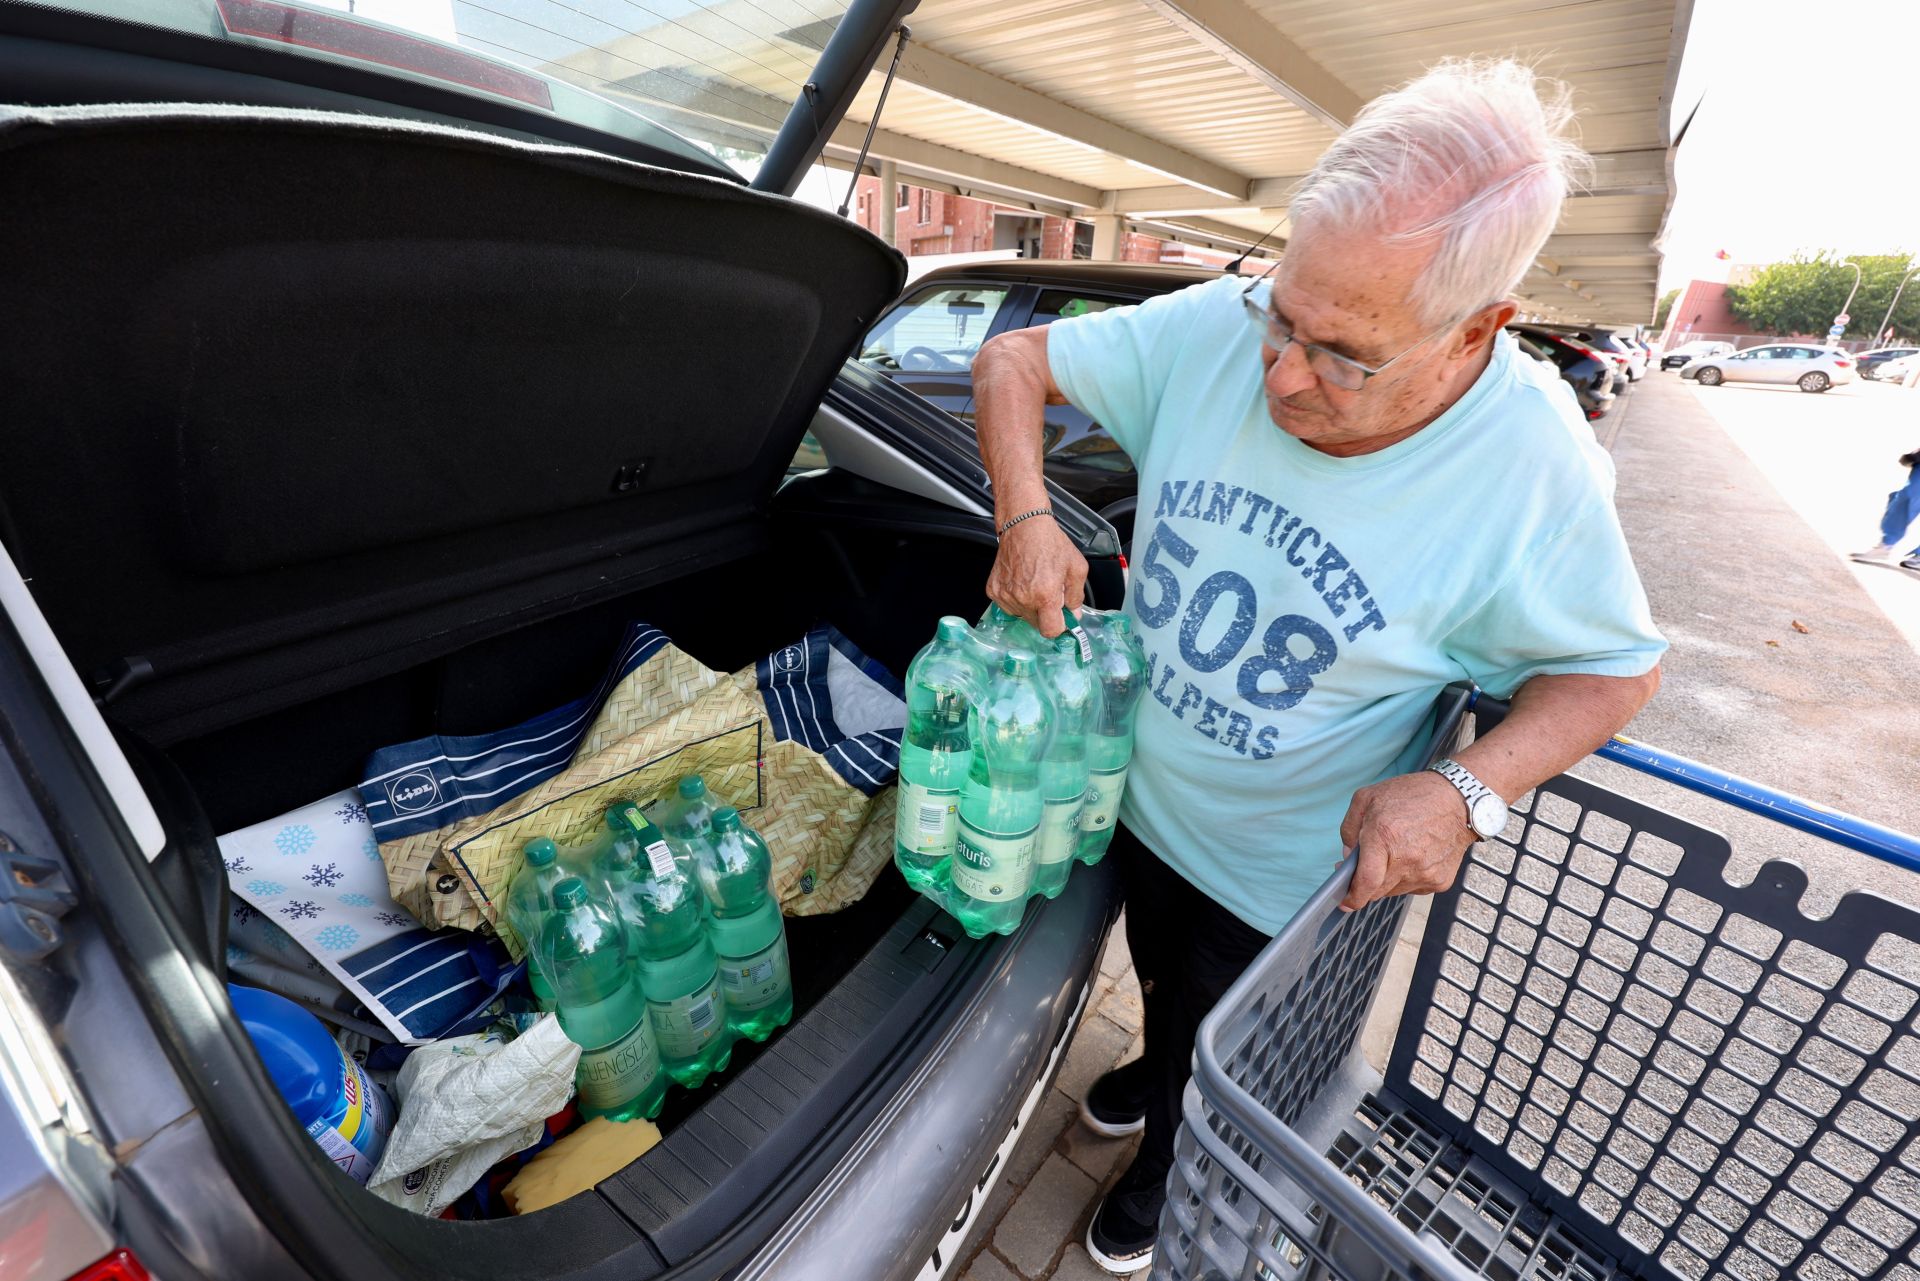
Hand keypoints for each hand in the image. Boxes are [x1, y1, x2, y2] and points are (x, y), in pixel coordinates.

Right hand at [986, 517, 1086, 637]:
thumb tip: (1074, 614)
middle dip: (1045, 613)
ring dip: (1030, 606)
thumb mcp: (1076, 567)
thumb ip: (1076, 596)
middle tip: (1049, 593)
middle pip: (1036, 624)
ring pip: (1022, 615)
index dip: (1059, 626)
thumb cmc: (1049, 542)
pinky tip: (1022, 582)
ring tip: (1034, 584)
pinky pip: (1008, 606)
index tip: (1061, 618)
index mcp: (1045, 595)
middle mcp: (1023, 598)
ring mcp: (1006, 595)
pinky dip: (1016, 599)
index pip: (1051, 630)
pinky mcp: (994, 590)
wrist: (1024, 525)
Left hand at [1336, 771, 1474, 911]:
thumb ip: (1349, 828)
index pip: (1366, 882)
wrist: (1459, 800)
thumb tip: (1349, 857)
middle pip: (1377, 891)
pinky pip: (1413, 888)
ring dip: (1387, 879)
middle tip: (1364, 866)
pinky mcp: (1440, 881)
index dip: (1353, 897)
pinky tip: (1413, 855)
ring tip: (1395, 852)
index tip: (1345, 902)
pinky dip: (1407, 878)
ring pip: (1394, 891)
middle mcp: (1406, 860)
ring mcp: (1425, 874)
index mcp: (1384, 837)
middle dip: (1366, 884)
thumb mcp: (1368, 797)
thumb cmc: (1413, 795)